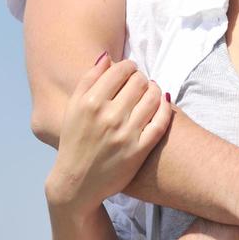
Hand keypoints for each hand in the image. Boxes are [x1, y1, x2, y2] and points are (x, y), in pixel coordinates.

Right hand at [44, 56, 172, 215]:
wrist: (76, 183)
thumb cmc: (74, 142)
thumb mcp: (73, 108)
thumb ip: (88, 80)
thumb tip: (107, 57)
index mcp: (90, 103)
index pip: (121, 70)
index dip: (129, 66)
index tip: (130, 71)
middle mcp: (108, 117)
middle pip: (139, 82)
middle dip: (141, 78)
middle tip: (140, 83)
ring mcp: (126, 134)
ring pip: (153, 98)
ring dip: (155, 90)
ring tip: (151, 92)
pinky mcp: (139, 150)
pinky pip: (160, 121)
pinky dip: (165, 108)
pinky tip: (162, 104)